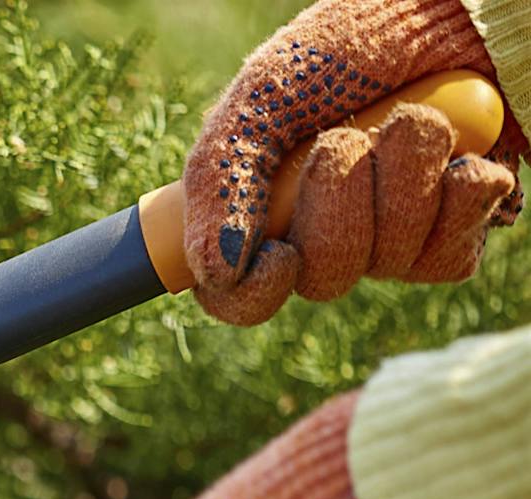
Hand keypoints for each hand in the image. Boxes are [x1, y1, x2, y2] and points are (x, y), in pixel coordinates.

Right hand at [185, 0, 525, 324]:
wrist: (457, 9)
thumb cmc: (353, 40)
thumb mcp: (265, 94)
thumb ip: (222, 177)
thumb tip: (214, 269)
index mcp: (267, 209)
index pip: (240, 296)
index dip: (253, 294)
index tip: (278, 255)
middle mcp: (329, 232)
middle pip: (322, 279)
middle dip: (339, 203)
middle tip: (345, 139)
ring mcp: (394, 236)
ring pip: (388, 262)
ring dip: (402, 180)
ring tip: (412, 121)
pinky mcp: (457, 230)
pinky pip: (447, 257)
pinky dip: (456, 197)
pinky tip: (459, 156)